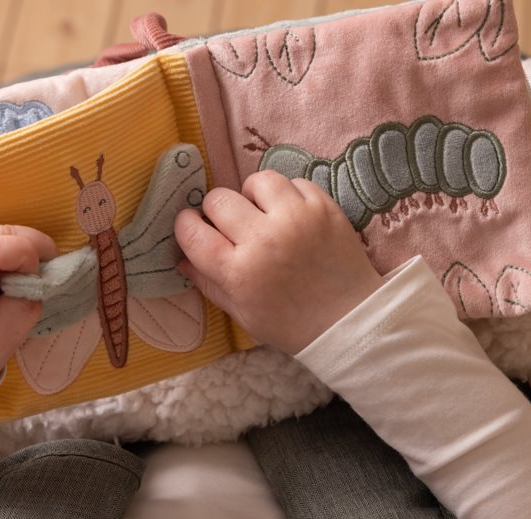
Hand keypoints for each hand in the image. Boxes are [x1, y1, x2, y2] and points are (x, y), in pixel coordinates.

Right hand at [174, 171, 383, 354]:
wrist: (350, 320)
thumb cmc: (290, 324)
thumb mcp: (242, 313)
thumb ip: (208, 283)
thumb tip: (180, 258)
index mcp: (238, 272)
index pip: (192, 232)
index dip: (186, 225)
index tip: (194, 227)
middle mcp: (263, 240)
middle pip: (219, 200)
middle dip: (217, 211)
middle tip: (232, 226)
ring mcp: (295, 219)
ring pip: (256, 181)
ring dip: (253, 196)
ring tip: (263, 214)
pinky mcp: (323, 207)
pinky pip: (293, 182)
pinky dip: (288, 196)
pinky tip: (291, 216)